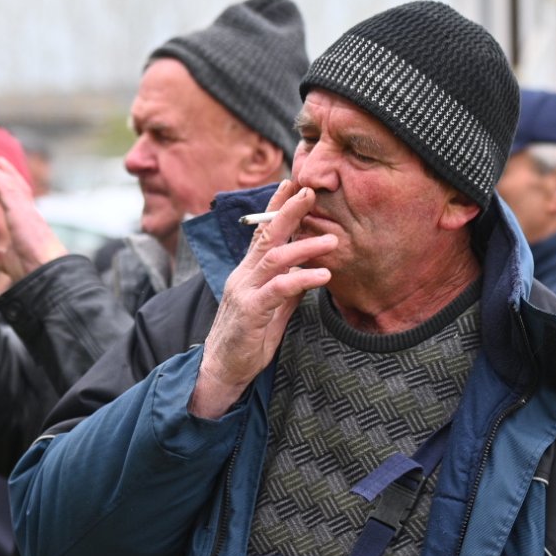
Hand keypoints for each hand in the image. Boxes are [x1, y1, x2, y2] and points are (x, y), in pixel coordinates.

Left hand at [0, 157, 65, 282]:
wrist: (43, 269)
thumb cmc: (30, 267)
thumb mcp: (1, 260)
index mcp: (26, 222)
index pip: (17, 197)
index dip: (7, 183)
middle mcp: (27, 210)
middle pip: (14, 183)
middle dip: (0, 171)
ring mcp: (23, 206)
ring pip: (5, 180)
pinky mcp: (17, 205)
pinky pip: (0, 182)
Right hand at [189, 182, 336, 418]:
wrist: (222, 371)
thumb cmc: (247, 340)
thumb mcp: (273, 310)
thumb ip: (287, 289)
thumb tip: (308, 271)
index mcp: (247, 273)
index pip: (262, 232)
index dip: (275, 207)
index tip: (292, 184)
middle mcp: (243, 276)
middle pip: (266, 235)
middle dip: (289, 211)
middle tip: (311, 192)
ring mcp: (244, 292)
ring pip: (275, 258)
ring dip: (305, 245)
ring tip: (333, 240)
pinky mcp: (250, 311)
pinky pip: (278, 289)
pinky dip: (302, 278)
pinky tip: (323, 274)